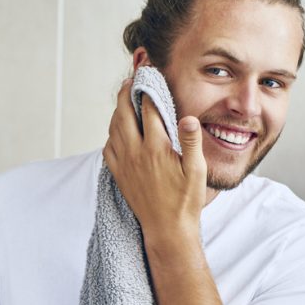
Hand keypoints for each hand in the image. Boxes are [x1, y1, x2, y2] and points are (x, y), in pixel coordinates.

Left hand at [102, 78, 207, 241]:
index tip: (149, 75)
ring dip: (117, 112)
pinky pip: (108, 148)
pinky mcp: (119, 175)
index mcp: (157, 148)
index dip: (149, 89)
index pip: (149, 109)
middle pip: (124, 114)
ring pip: (113, 129)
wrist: (167, 229)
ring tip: (122, 101)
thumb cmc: (186, 201)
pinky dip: (111, 134)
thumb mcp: (197, 171)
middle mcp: (136, 153)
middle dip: (125, 93)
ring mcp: (124, 164)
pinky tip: (117, 131)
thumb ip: (191, 142)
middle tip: (129, 81)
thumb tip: (188, 118)